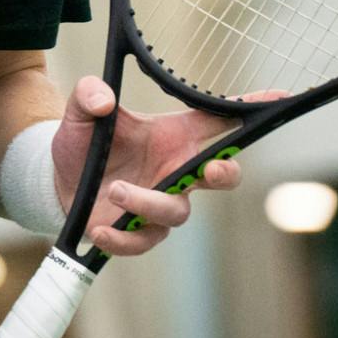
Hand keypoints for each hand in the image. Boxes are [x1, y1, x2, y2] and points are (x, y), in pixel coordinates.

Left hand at [49, 76, 252, 258]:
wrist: (57, 179)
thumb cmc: (83, 142)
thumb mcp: (80, 112)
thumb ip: (88, 94)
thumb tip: (103, 99)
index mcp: (173, 137)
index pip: (220, 121)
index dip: (250, 108)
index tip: (281, 96)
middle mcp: (175, 172)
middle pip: (222, 175)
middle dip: (226, 174)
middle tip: (211, 171)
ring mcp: (160, 203)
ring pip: (176, 212)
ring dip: (147, 203)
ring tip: (114, 190)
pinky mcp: (137, 231)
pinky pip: (142, 242)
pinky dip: (122, 239)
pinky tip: (100, 229)